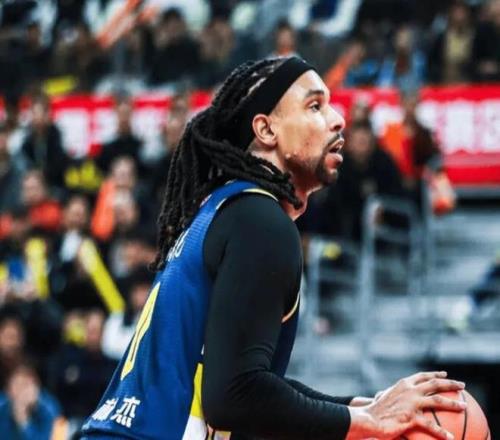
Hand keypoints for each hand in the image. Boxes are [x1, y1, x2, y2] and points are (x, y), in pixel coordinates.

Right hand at [347, 371, 465, 439]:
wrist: (368, 418)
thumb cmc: (375, 410)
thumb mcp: (386, 397)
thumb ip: (396, 395)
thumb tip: (396, 397)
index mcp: (404, 384)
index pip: (423, 376)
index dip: (435, 374)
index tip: (445, 374)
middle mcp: (409, 390)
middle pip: (435, 384)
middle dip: (450, 383)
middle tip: (462, 385)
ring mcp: (411, 403)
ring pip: (438, 401)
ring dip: (453, 403)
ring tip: (464, 407)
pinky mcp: (411, 417)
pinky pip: (431, 426)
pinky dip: (442, 433)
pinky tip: (450, 438)